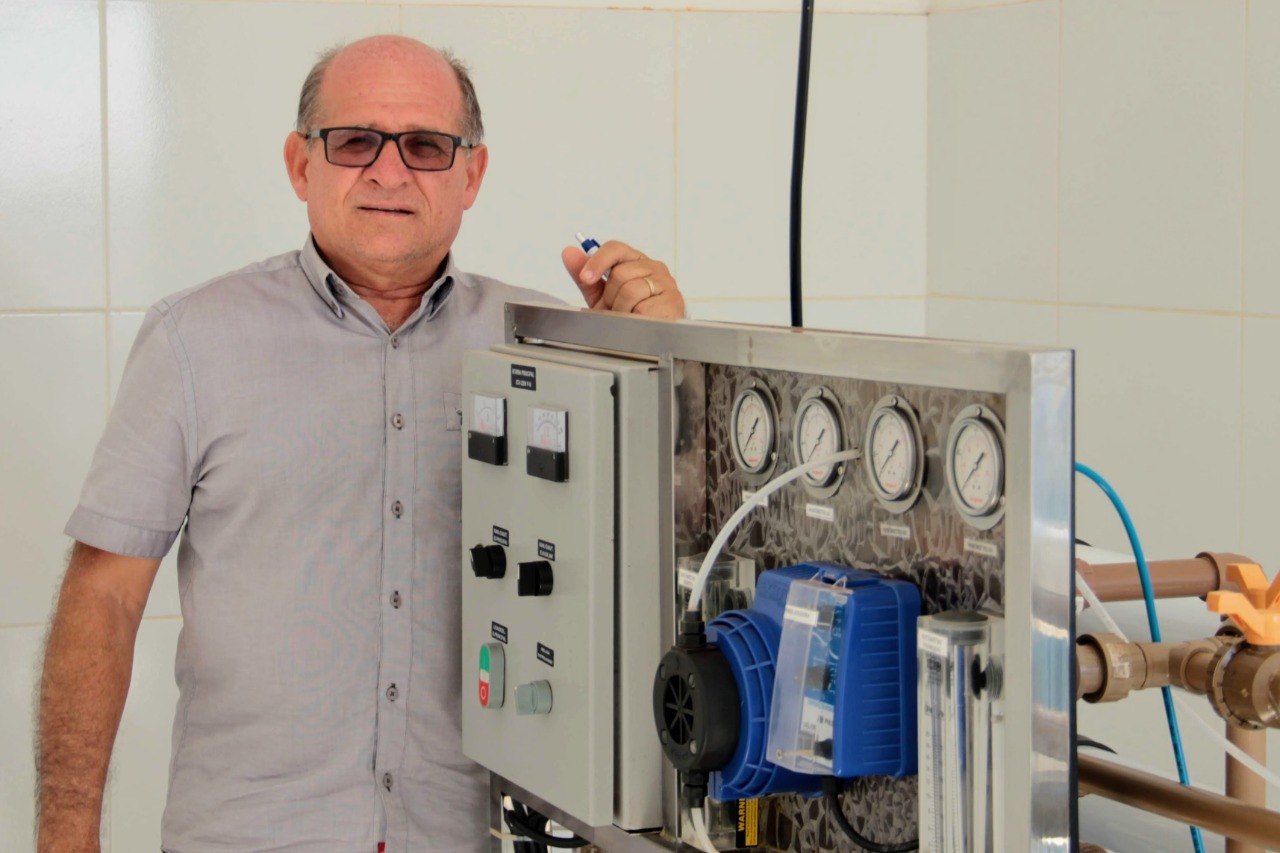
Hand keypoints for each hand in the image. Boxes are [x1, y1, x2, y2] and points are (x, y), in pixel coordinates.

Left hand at [561, 240, 684, 318]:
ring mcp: (666, 283)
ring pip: (630, 290)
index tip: (586, 278)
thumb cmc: (628, 313)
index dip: (597, 262)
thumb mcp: (602, 294)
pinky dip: (635, 318)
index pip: (615, 249)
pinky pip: (643, 308)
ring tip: (628, 316)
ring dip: (622, 309)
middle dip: (611, 296)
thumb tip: (569, 252)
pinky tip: (641, 321)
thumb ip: (585, 275)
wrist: (650, 337)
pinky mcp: (673, 301)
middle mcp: (653, 267)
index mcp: (636, 261)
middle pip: (620, 273)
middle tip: (615, 308)